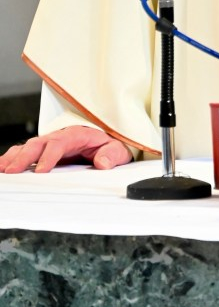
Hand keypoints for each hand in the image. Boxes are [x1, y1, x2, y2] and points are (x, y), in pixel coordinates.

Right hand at [0, 126, 132, 173]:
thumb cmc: (110, 144)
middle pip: (39, 143)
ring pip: (28, 147)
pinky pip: (25, 152)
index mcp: (78, 134)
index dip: (49, 156)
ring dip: (14, 157)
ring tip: (3, 170)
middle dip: (24, 157)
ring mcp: (51, 143)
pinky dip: (12, 158)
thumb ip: (112, 154)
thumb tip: (103, 163)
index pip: (60, 143)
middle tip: (12, 172)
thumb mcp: (118, 149)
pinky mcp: (44, 151)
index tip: (41, 170)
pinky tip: (2, 166)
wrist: (109, 141)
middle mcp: (61, 136)